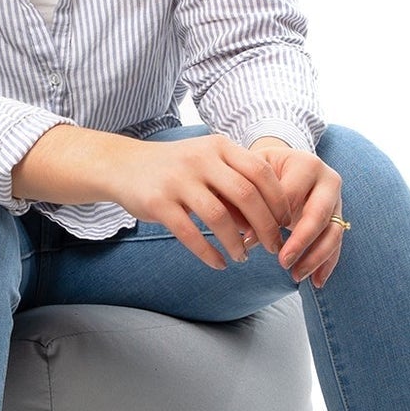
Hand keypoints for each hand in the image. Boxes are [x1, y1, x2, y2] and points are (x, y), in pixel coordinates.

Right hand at [105, 135, 290, 270]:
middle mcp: (200, 159)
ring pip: (219, 217)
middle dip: (266, 225)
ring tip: (243, 258)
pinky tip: (218, 264)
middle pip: (246, 194)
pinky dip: (208, 252)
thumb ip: (235, 184)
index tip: (285, 222)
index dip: (278, 199)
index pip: (261, 171)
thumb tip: (266, 221)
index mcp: (219, 146)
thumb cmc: (176, 169)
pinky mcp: (157, 202)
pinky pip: (189, 233)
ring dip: (236, 243)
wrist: (124, 165)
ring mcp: (178, 180)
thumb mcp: (208, 163)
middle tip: (274, 246)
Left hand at [252, 144, 345, 288]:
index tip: (250, 241)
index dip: (271, 219)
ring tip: (295, 276)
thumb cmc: (261, 172)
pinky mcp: (339, 218)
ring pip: (333, 232)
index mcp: (305, 164)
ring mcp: (337, 200)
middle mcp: (328, 180)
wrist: (283, 165)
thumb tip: (247, 239)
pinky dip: (327, 264)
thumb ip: (246, 202)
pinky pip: (337, 244)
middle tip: (282, 262)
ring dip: (315, 257)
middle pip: (318, 213)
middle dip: (301, 241)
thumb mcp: (250, 177)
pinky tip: (315, 282)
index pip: (290, 195)